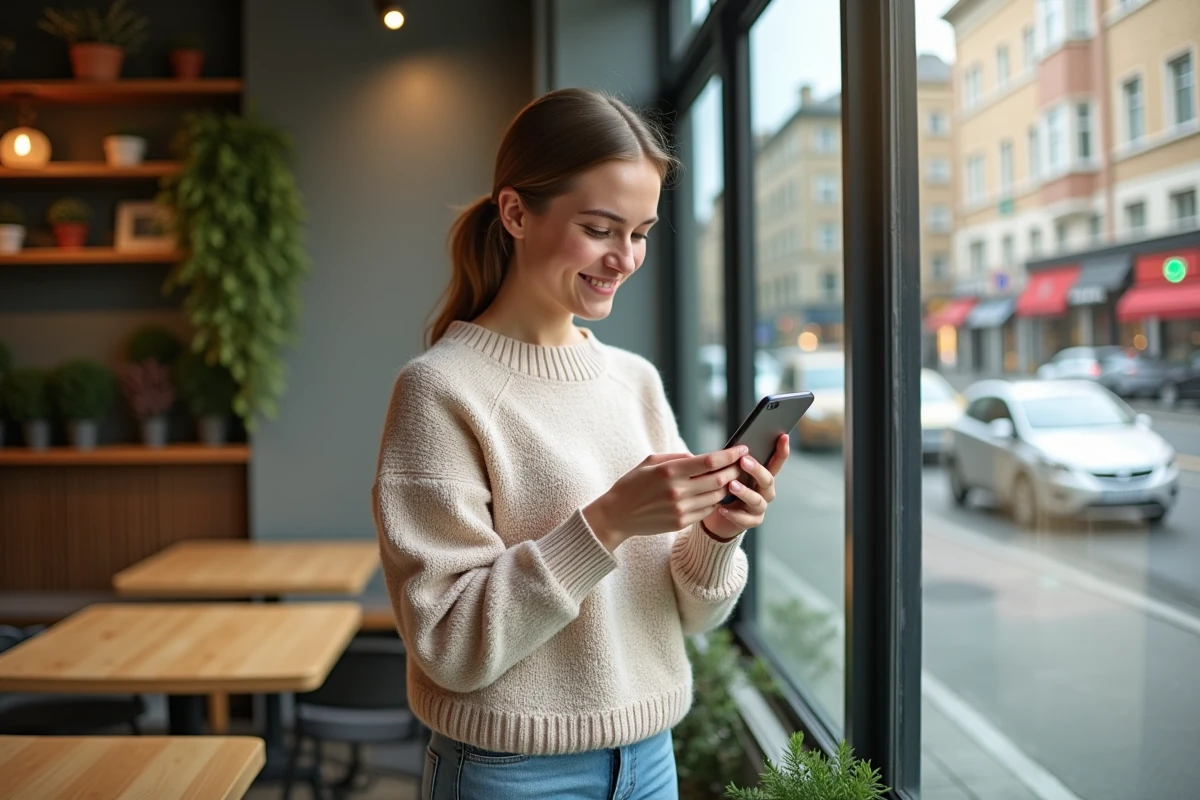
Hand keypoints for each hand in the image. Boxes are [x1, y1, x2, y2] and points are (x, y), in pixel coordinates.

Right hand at [583, 445, 748, 552]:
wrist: (617, 515)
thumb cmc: (632, 484)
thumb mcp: (650, 462)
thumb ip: (677, 457)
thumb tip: (700, 457)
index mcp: (670, 471)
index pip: (710, 461)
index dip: (730, 454)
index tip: (743, 448)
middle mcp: (678, 491)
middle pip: (719, 479)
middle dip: (736, 470)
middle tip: (744, 463)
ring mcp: (681, 509)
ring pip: (717, 496)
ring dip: (728, 487)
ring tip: (733, 478)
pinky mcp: (681, 523)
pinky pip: (707, 511)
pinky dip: (715, 501)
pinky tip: (716, 494)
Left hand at [701, 434, 789, 538]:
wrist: (718, 517)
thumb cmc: (726, 490)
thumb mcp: (730, 473)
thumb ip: (735, 463)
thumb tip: (732, 448)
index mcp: (762, 476)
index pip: (776, 462)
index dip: (781, 451)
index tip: (783, 437)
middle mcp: (765, 491)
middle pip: (767, 480)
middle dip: (756, 470)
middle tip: (743, 461)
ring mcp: (760, 507)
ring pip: (757, 500)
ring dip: (744, 492)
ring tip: (731, 485)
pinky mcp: (752, 521)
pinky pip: (745, 519)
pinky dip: (733, 514)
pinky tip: (722, 509)